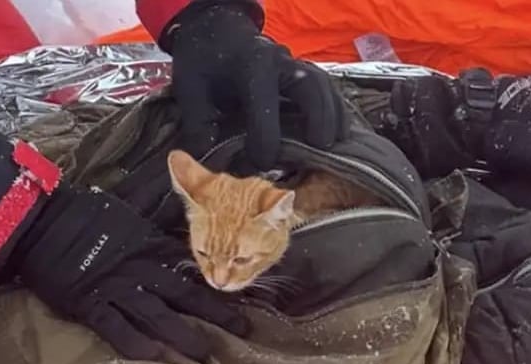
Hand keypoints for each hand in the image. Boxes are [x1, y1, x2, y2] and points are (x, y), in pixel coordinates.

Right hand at [11, 185, 248, 360]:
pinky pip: (116, 328)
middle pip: (185, 293)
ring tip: (206, 351)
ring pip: (157, 314)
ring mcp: (114, 287)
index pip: (191, 266)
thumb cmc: (81, 216)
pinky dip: (136, 343)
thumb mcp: (125, 216)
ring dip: (183, 334)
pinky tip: (156, 357)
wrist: (39, 223)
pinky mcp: (89, 304)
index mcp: (148, 245)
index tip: (242, 294)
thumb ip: (151, 231)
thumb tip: (178, 231)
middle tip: (244, 329)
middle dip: (216, 311)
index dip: (217, 280)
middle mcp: (139, 268)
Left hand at [167, 2, 348, 167]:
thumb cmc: (203, 64)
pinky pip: (325, 87)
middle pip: (308, 86)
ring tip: (339, 143)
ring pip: (323, 85)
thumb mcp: (190, 93)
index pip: (263, 106)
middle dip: (317, 117)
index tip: (261, 165)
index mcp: (249, 66)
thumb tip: (215, 164)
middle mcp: (278, 61)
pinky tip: (341, 131)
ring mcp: (293, 64)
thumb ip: (199, 128)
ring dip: (334, 114)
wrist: (215, 31)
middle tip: (321, 148)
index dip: (264, 140)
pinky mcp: (300, 71)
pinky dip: (335, 108)